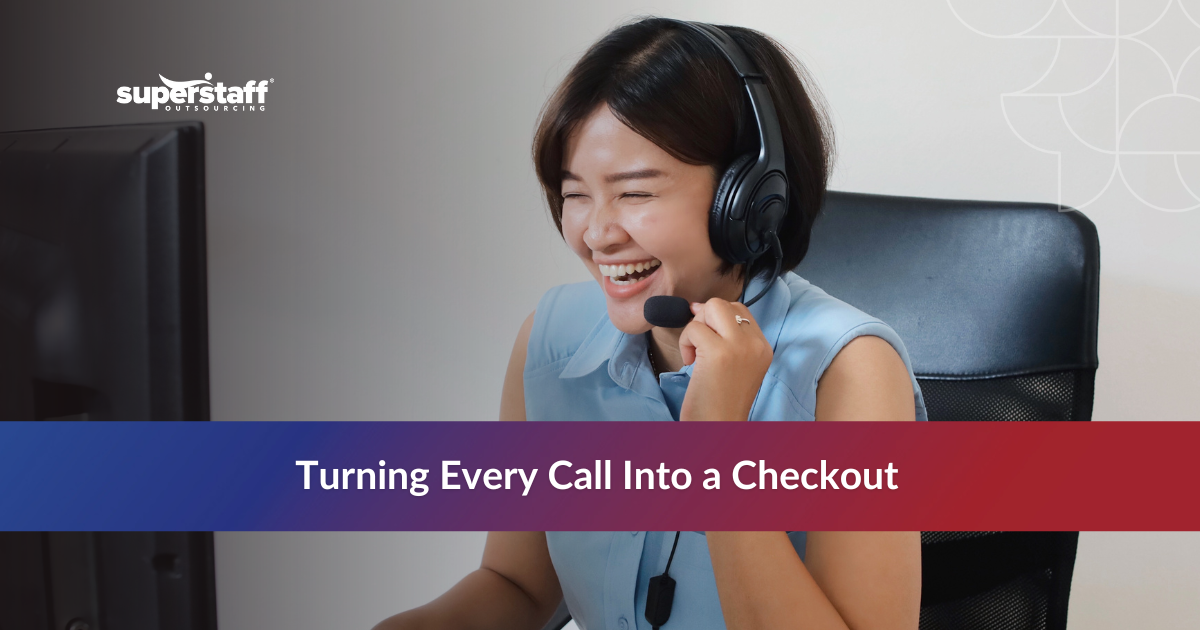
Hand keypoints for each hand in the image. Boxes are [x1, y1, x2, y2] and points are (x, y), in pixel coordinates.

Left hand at [677, 298, 772, 421]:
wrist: (718, 430)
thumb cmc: (720, 403)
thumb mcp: (735, 366)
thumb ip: (727, 338)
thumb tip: (698, 307)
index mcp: (763, 348)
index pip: (740, 310)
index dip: (716, 319)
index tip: (706, 339)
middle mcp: (756, 344)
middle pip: (724, 304)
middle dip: (704, 319)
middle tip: (699, 345)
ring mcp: (740, 346)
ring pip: (711, 307)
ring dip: (694, 329)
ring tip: (695, 355)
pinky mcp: (719, 352)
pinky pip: (694, 328)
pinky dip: (685, 342)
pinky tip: (690, 363)